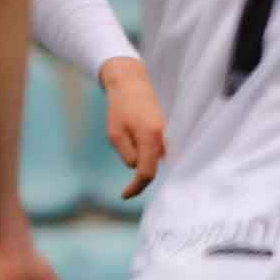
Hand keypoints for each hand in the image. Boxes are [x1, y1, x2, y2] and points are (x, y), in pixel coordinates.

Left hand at [98, 59, 164, 200]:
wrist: (132, 83)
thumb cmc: (120, 107)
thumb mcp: (115, 134)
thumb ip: (127, 154)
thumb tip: (136, 167)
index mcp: (150, 138)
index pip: (146, 173)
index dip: (136, 187)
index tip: (124, 196)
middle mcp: (162, 139)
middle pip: (151, 169)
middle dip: (137, 177)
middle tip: (124, 188)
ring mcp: (165, 136)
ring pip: (150, 159)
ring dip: (137, 157)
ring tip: (124, 131)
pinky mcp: (164, 133)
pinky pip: (152, 151)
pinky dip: (142, 151)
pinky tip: (131, 132)